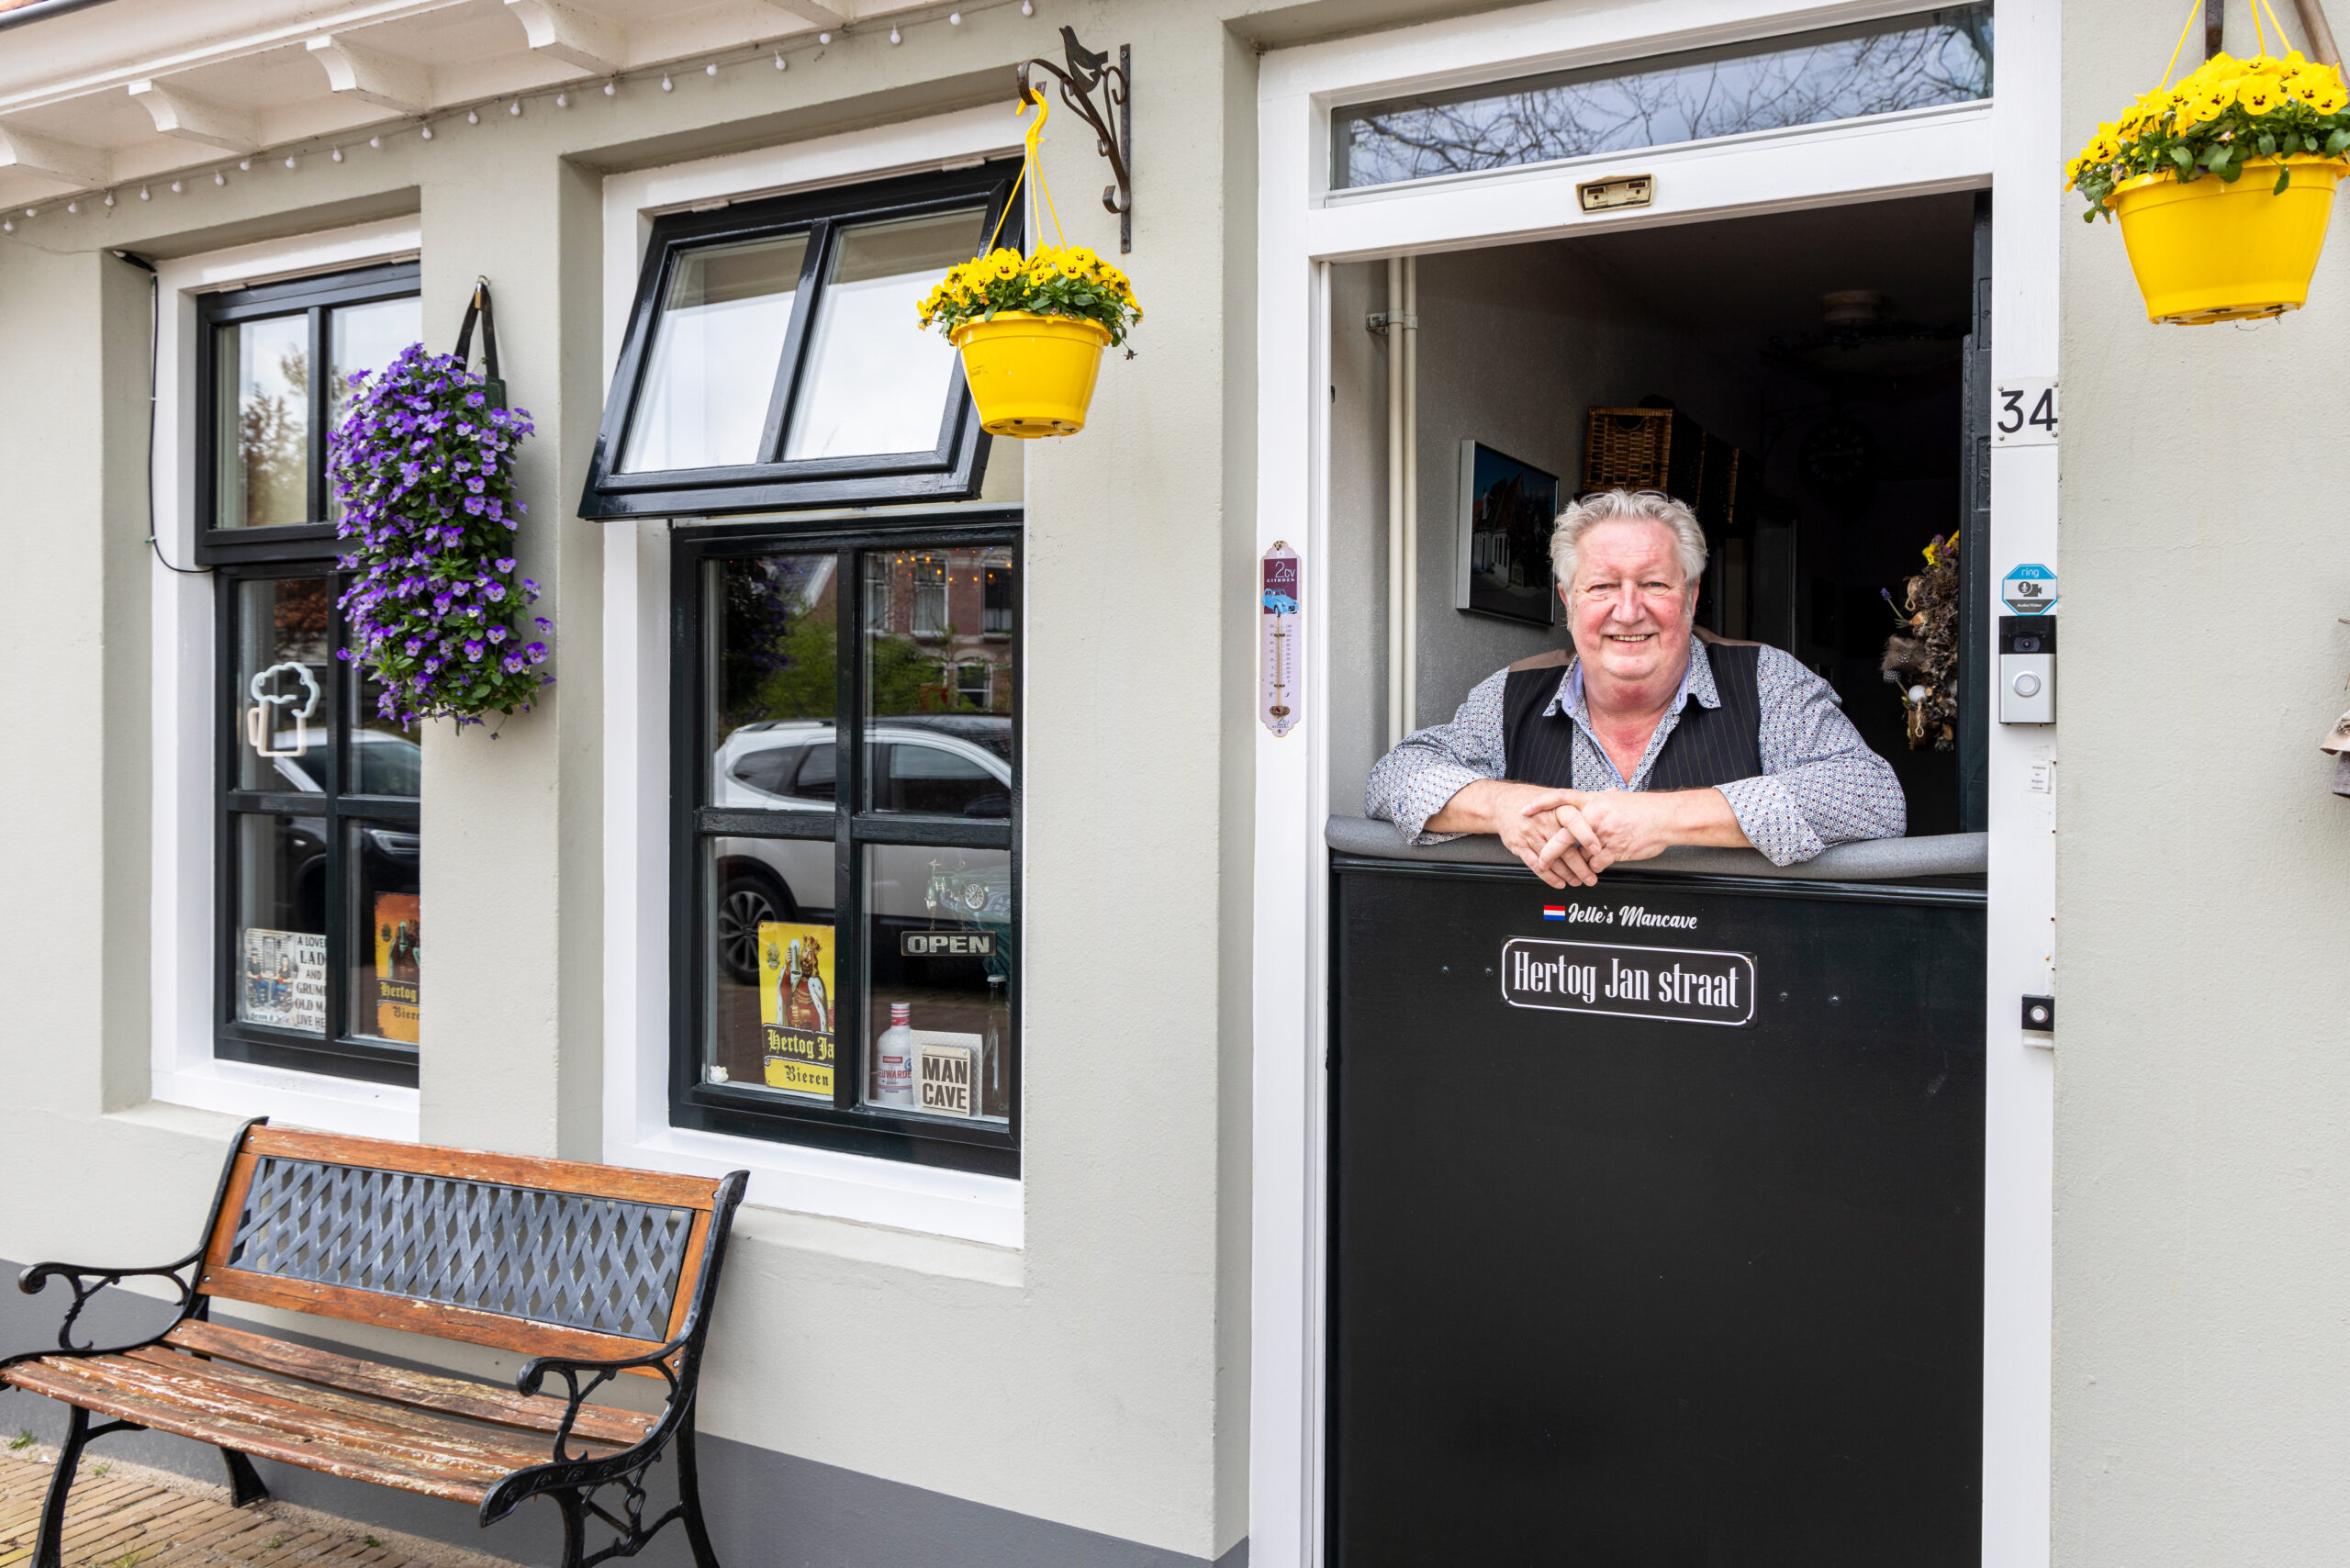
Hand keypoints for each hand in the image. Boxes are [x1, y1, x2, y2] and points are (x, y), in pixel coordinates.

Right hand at [1429, 779, 1610, 888]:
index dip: (1586, 836)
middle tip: (1591, 877)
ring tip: (1577, 881)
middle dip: (1580, 867)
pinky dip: (1549, 877)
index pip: (1574, 822)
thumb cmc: (1533, 801)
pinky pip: (1536, 865)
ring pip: (1552, 860)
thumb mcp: (1555, 797)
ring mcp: (1530, 834)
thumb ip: (1578, 805)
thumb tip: (1609, 801)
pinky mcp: (1519, 845)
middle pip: (1565, 849)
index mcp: (1556, 808)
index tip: (1597, 850)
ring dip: (1567, 875)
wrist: (1502, 803)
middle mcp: (1543, 821)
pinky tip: (1559, 882)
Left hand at [1517, 786, 1746, 875]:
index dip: (1541, 803)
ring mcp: (1604, 833)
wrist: (1667, 817)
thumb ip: (1604, 799)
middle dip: (1549, 851)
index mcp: (1594, 800)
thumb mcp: (1619, 799)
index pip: (1561, 798)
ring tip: (1573, 871)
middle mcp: (1596, 815)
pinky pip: (1596, 864)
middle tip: (1541, 860)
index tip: (1525, 810)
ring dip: (1575, 864)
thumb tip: (1600, 794)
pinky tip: (1597, 868)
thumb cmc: (1644, 809)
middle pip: (1563, 834)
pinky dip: (1594, 868)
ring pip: (1579, 853)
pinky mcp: (1614, 849)